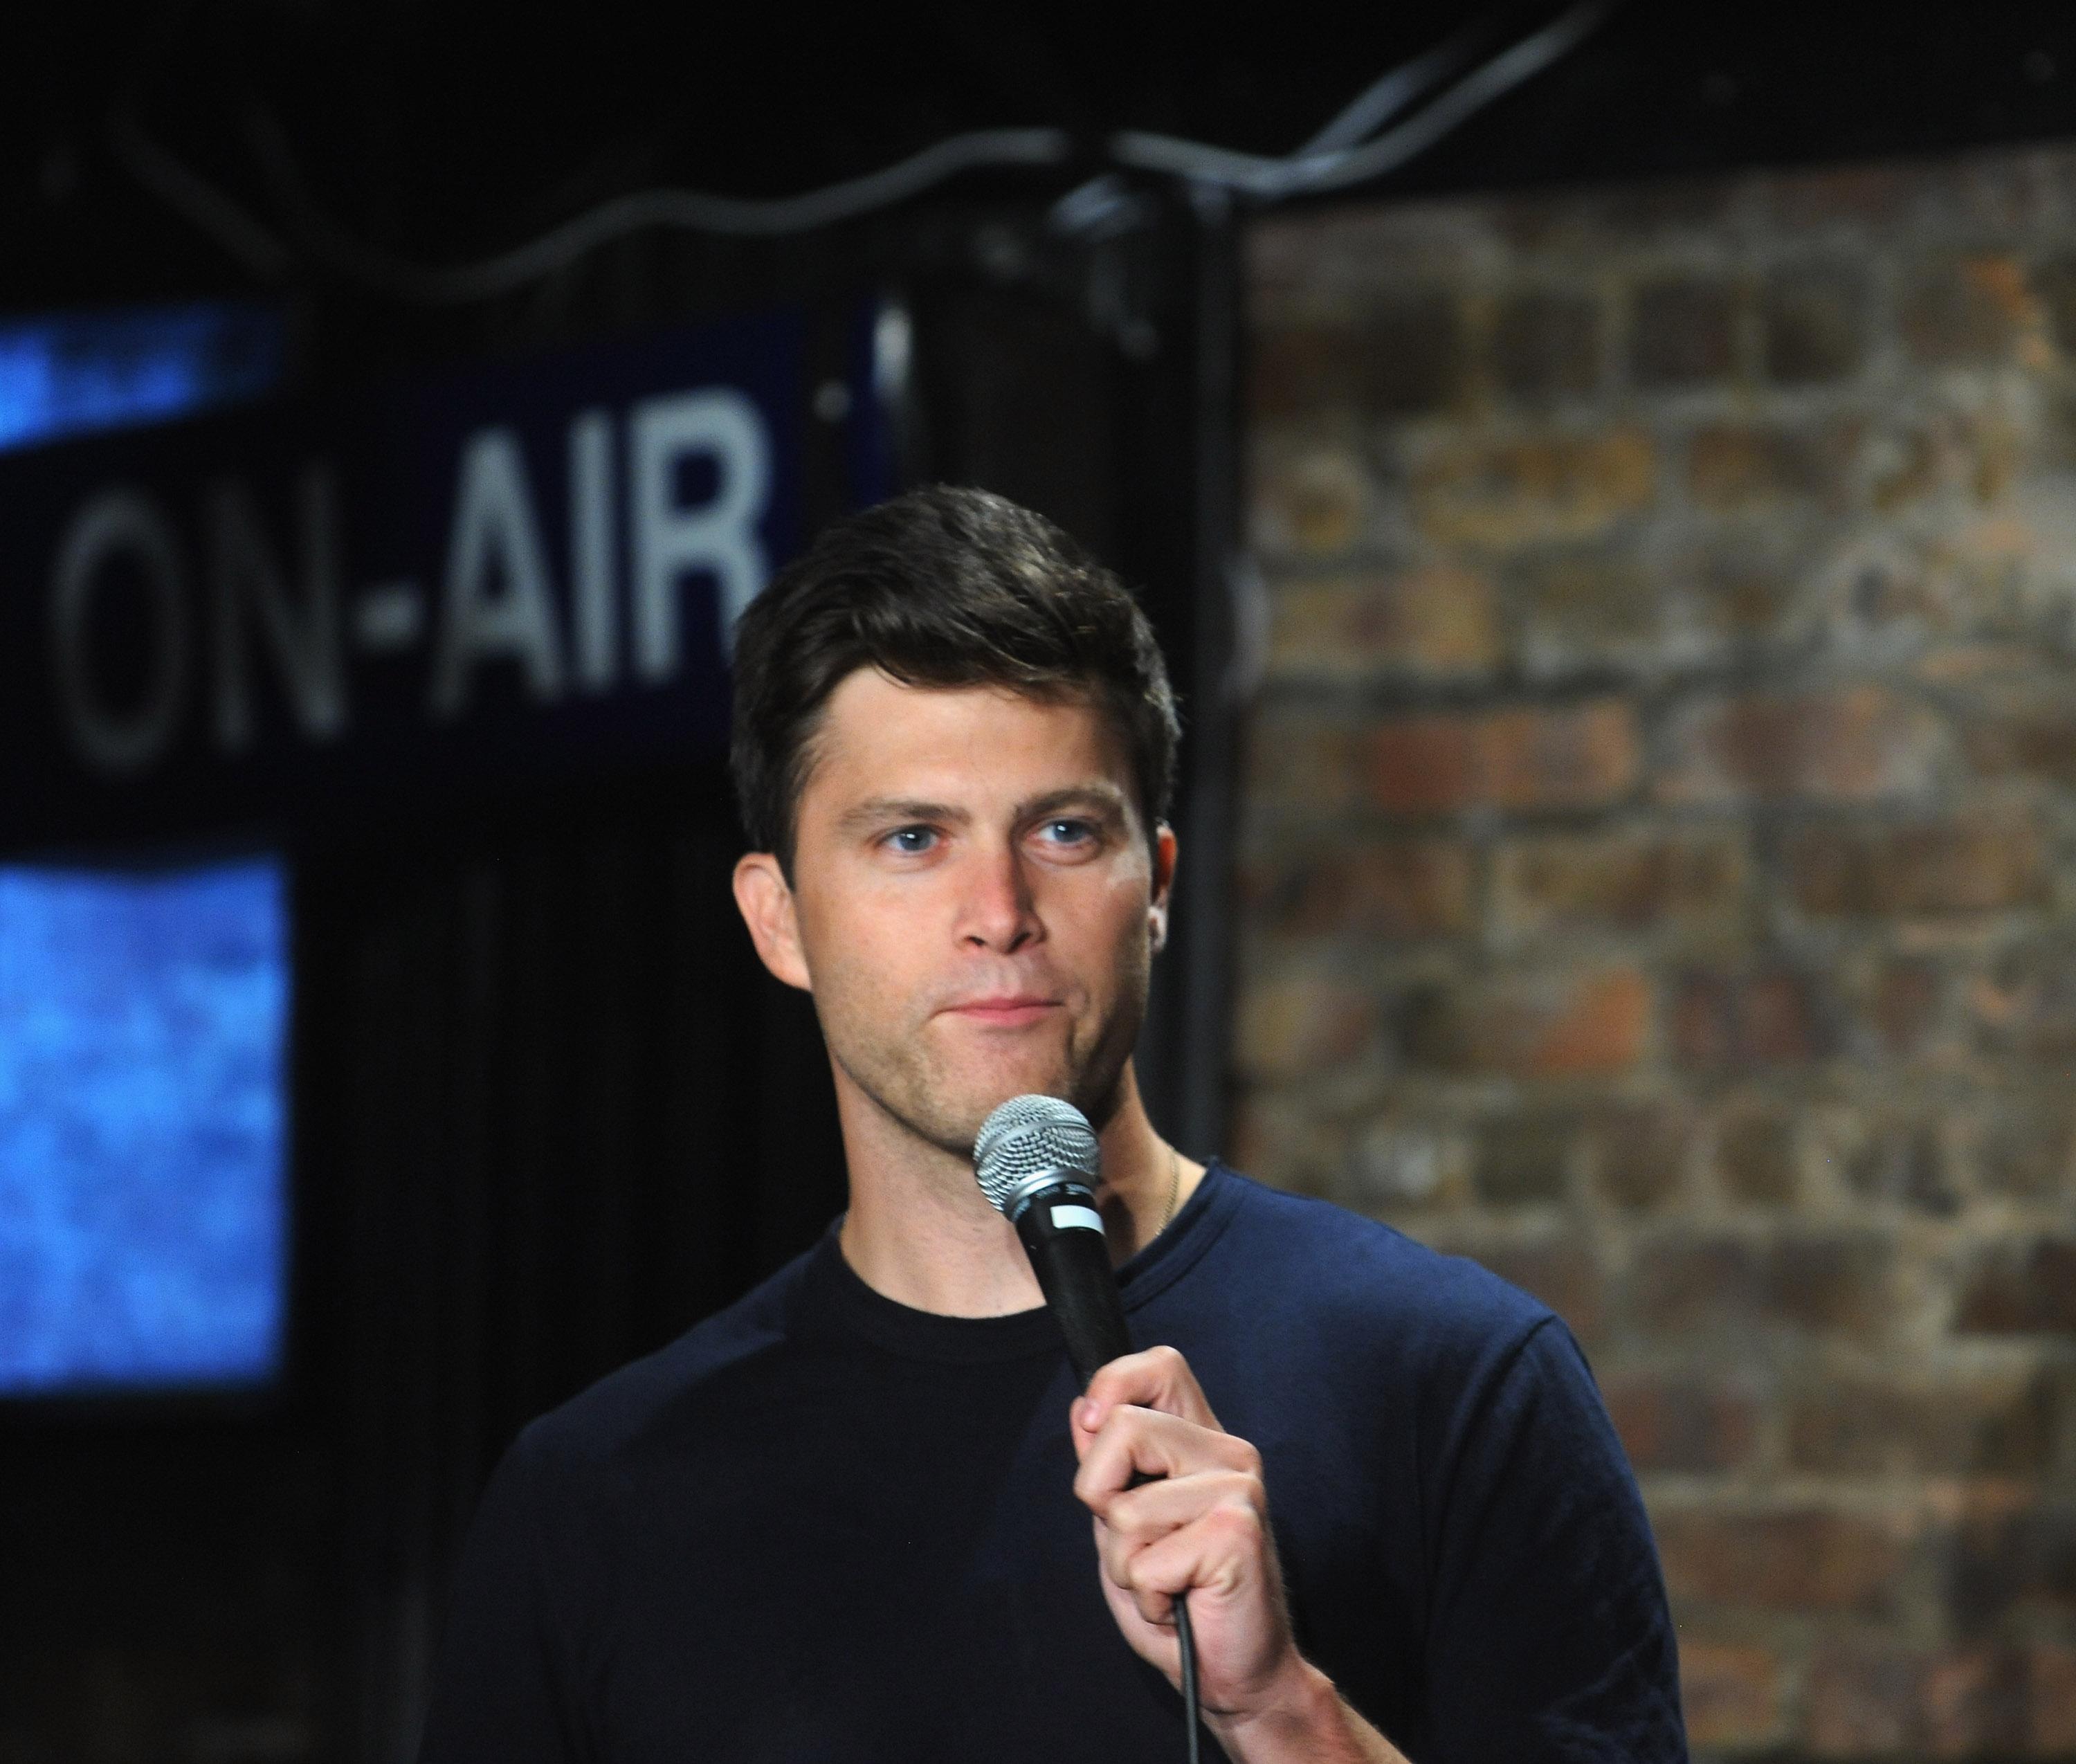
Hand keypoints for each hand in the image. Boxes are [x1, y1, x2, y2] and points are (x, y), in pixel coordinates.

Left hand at [1069, 1345, 1305, 1723]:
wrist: (1234, 1675)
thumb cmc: (1178, 1601)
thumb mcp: (1124, 1525)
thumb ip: (1109, 1466)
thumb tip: (1086, 1409)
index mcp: (1201, 1441)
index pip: (1161, 1366)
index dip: (1115, 1382)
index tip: (1097, 1426)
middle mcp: (1227, 1453)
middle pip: (1123, 1427)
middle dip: (1099, 1496)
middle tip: (1138, 1544)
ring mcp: (1238, 1488)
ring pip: (1124, 1507)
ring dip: (1125, 1562)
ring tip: (1165, 1581)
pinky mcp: (1237, 1533)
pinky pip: (1145, 1561)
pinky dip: (1147, 1596)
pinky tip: (1180, 1603)